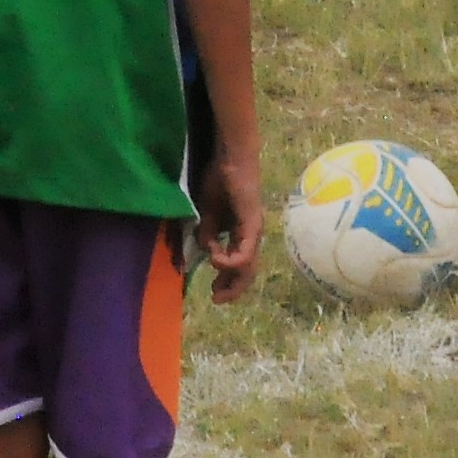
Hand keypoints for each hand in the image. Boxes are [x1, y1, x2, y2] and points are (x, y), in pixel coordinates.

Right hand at [197, 152, 262, 302]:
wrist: (230, 158)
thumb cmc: (220, 180)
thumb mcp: (208, 213)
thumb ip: (207, 233)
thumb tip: (204, 252)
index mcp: (240, 233)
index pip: (239, 265)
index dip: (227, 280)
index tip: (212, 291)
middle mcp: (250, 236)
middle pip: (247, 272)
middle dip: (232, 288)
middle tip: (216, 298)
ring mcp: (253, 231)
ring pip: (248, 266)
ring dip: (232, 280)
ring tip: (216, 288)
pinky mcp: (252, 224)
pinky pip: (245, 252)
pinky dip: (231, 261)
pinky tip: (215, 261)